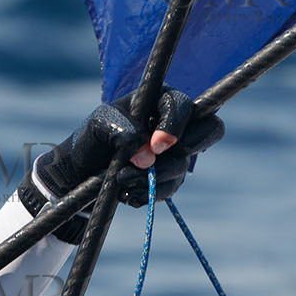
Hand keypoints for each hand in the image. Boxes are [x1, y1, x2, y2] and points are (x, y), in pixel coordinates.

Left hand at [24, 89, 224, 240]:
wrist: (83, 169)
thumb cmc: (93, 137)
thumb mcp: (99, 125)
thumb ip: (121, 130)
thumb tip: (146, 155)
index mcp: (160, 101)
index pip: (184, 106)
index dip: (175, 126)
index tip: (156, 145)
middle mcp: (175, 126)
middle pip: (212, 129)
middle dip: (187, 149)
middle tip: (156, 160)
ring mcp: (176, 153)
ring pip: (183, 166)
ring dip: (152, 177)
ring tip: (121, 179)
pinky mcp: (170, 178)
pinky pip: (170, 189)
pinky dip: (148, 193)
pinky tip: (126, 192)